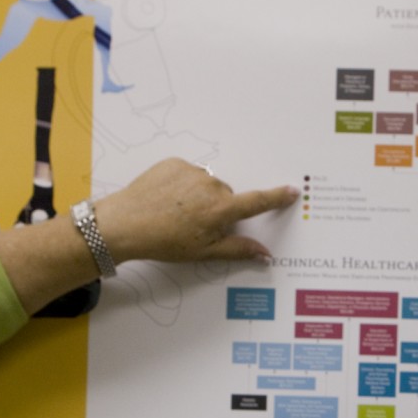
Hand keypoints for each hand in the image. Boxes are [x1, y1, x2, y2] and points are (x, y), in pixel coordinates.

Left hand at [95, 158, 297, 263]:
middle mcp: (211, 186)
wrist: (124, 223)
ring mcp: (192, 172)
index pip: (257, 202)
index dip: (277, 197)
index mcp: (221, 210)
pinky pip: (189, 173)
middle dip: (219, 209)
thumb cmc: (163, 241)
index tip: (293, 190)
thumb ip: (238, 249)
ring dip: (200, 196)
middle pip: (227, 196)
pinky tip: (167, 199)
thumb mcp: (203, 252)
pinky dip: (183, 185)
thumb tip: (265, 254)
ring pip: (208, 185)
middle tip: (196, 226)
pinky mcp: (175, 163)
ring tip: (177, 213)